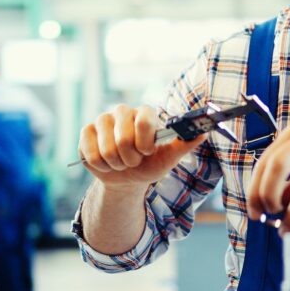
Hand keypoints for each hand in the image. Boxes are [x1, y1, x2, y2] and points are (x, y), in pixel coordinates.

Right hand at [78, 104, 206, 188]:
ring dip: (116, 164)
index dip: (145, 141)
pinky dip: (100, 165)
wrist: (127, 179)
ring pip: (106, 147)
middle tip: (134, 160)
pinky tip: (106, 163)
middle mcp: (122, 111)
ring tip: (120, 163)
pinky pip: (90, 152)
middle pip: (123, 137)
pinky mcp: (86, 132)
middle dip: (130, 158)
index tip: (147, 152)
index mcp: (144, 113)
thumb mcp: (168, 158)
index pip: (143, 119)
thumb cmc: (149, 165)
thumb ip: (184, 144)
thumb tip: (204, 132)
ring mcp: (102, 120)